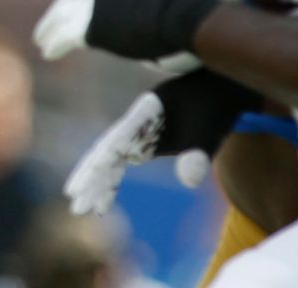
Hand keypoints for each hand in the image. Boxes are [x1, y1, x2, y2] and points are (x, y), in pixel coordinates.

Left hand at [35, 0, 220, 63]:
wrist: (183, 19)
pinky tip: (47, 53)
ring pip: (62, 16)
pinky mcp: (89, 24)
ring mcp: (93, 2)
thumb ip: (149, 6)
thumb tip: (149, 21)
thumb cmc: (187, 16)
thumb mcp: (165, 3)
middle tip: (46, 24)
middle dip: (58, 10)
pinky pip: (64, 36)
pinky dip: (55, 44)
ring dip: (49, 28)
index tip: (72, 6)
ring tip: (40, 41)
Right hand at [64, 68, 258, 214]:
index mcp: (147, 110)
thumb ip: (200, 152)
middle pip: (106, 149)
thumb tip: (189, 183)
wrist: (221, 89)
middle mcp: (136, 120)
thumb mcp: (212, 129)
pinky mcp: (145, 141)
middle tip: (75, 204)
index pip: (119, 137)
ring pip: (109, 159)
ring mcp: (138, 131)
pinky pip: (122, 163)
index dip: (103, 158)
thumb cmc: (217, 106)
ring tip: (82, 208)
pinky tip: (104, 201)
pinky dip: (112, 181)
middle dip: (90, 176)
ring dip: (95, 182)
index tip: (89, 177)